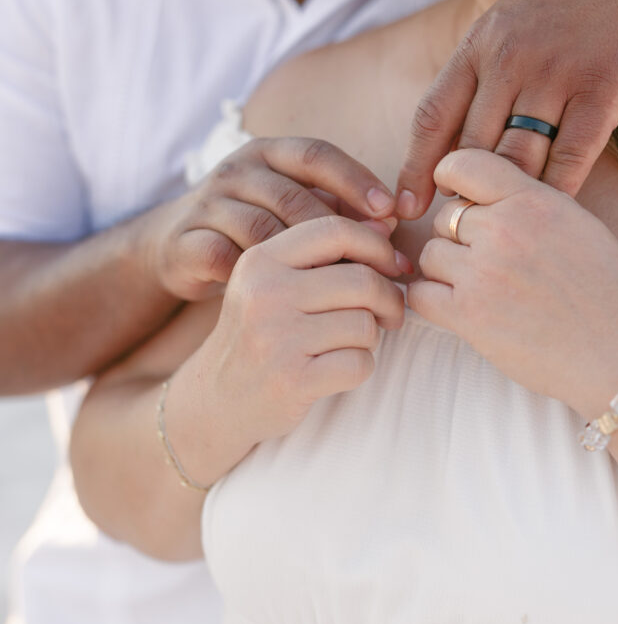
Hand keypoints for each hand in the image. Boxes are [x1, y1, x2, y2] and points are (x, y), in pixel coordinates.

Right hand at [145, 137, 396, 300]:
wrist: (179, 250)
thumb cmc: (255, 232)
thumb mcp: (293, 209)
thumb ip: (336, 211)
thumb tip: (390, 226)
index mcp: (266, 153)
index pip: (316, 155)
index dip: (355, 180)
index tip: (390, 211)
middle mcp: (234, 172)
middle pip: (294, 197)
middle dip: (342, 233)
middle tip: (383, 268)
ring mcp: (206, 206)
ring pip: (262, 231)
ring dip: (305, 266)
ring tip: (347, 296)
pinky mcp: (185, 244)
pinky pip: (226, 260)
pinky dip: (260, 282)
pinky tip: (292, 309)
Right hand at [181, 216, 407, 482]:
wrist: (216, 398)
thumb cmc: (261, 332)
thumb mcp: (272, 283)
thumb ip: (320, 255)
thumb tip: (389, 225)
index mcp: (261, 260)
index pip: (336, 230)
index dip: (377, 245)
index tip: (393, 267)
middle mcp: (265, 293)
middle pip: (362, 281)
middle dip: (389, 299)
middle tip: (389, 314)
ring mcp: (276, 338)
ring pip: (365, 325)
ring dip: (370, 338)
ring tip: (348, 343)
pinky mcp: (291, 380)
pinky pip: (359, 363)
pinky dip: (360, 368)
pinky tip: (337, 370)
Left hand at [396, 0, 617, 215]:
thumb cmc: (563, 3)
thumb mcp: (503, 24)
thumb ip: (476, 77)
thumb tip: (447, 144)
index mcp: (478, 45)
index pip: (432, 116)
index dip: (415, 168)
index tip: (404, 208)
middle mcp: (510, 60)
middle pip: (472, 147)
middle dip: (460, 195)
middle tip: (456, 233)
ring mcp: (557, 74)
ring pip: (518, 157)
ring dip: (505, 201)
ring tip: (496, 233)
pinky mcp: (603, 89)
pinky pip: (572, 156)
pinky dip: (555, 191)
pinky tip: (545, 215)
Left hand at [408, 148, 617, 415]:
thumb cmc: (600, 289)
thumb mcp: (574, 222)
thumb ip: (526, 201)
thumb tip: (478, 196)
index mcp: (532, 200)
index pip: (463, 164)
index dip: (450, 177)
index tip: (457, 198)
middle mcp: (504, 229)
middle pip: (445, 218)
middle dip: (459, 239)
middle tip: (490, 263)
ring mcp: (483, 272)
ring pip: (430, 255)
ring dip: (446, 272)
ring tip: (481, 289)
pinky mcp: (467, 315)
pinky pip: (420, 294)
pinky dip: (432, 301)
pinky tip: (458, 308)